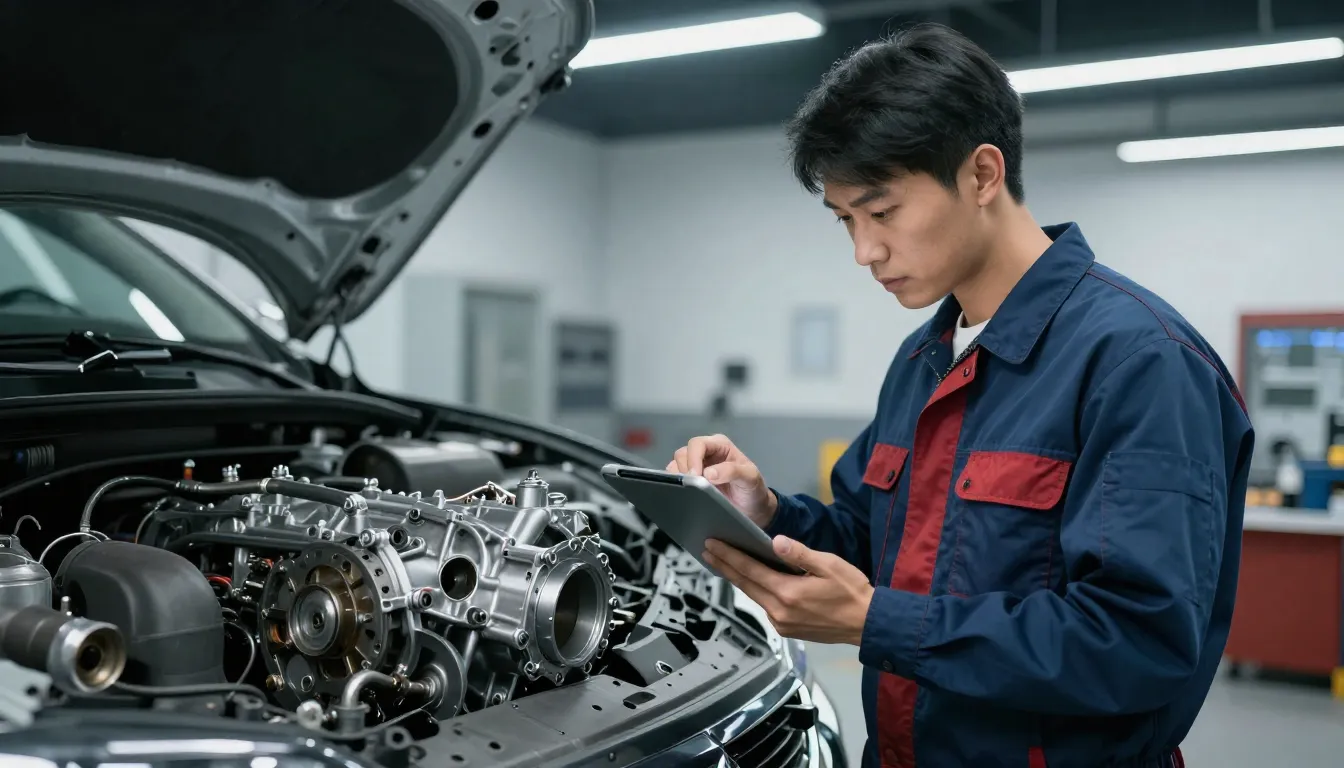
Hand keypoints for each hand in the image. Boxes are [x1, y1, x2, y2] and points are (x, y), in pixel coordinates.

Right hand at [668, 434, 776, 527]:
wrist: (752, 510)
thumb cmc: (753, 490)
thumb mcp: (750, 478)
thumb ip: (732, 472)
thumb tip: (708, 473)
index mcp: (719, 445)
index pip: (697, 444)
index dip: (693, 458)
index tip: (695, 477)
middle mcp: (705, 453)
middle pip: (683, 454)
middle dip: (685, 470)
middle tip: (693, 487)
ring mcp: (696, 467)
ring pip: (676, 466)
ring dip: (679, 479)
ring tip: (690, 492)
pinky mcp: (690, 481)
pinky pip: (675, 479)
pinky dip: (675, 486)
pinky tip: (684, 494)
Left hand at [703, 535, 873, 645]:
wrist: (867, 624)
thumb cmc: (852, 592)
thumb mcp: (828, 565)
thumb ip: (799, 553)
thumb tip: (775, 541)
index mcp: (788, 593)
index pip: (749, 570)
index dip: (728, 556)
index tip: (712, 545)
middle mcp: (780, 611)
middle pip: (745, 585)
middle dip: (725, 566)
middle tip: (708, 551)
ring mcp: (782, 623)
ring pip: (754, 596)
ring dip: (738, 579)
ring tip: (724, 563)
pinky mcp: (787, 630)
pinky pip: (765, 607)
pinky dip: (756, 592)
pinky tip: (753, 582)